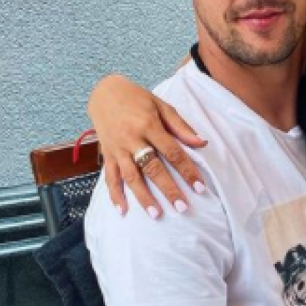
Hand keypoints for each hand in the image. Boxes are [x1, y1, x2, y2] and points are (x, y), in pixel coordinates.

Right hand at [88, 74, 207, 217]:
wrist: (104, 91)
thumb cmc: (137, 98)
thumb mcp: (161, 105)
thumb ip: (181, 126)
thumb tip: (202, 143)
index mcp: (149, 125)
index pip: (172, 152)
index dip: (187, 170)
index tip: (199, 187)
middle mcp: (132, 138)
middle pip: (152, 167)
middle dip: (168, 189)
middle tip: (182, 207)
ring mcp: (117, 148)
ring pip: (131, 176)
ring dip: (143, 196)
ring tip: (156, 214)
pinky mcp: (107, 154)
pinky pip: (110, 177)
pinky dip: (114, 194)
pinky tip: (122, 210)